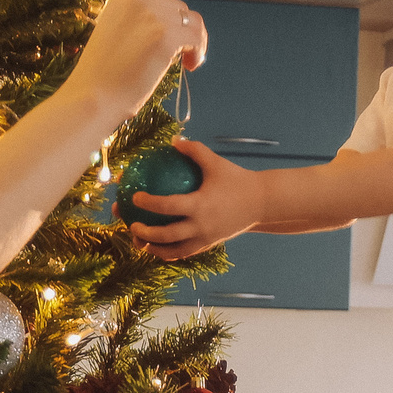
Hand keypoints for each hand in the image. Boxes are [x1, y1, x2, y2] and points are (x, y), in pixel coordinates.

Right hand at [65, 0, 206, 135]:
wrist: (93, 96)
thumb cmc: (102, 73)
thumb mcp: (116, 31)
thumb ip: (139, 21)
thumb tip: (171, 22)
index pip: (160, 0)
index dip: (169, 20)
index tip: (167, 40)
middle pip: (178, 9)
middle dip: (182, 30)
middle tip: (181, 54)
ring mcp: (154, 16)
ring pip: (192, 21)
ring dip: (195, 40)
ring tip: (189, 60)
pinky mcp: (167, 36)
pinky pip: (196, 37)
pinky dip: (199, 51)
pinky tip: (191, 65)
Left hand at [126, 138, 262, 257]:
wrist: (262, 203)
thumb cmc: (237, 179)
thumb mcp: (216, 162)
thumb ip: (194, 150)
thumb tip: (173, 140)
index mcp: (200, 205)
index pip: (168, 206)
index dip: (148, 203)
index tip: (134, 197)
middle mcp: (201, 226)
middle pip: (166, 235)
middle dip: (145, 233)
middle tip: (131, 224)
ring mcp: (205, 239)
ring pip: (174, 251)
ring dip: (154, 249)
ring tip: (139, 242)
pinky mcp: (209, 245)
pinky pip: (185, 252)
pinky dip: (169, 252)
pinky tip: (157, 246)